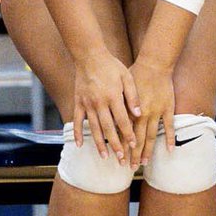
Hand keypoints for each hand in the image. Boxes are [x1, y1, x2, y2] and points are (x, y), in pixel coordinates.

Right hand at [72, 47, 139, 162]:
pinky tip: (79, 145)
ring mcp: (87, 104)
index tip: (135, 146)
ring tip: (105, 157)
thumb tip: (138, 114)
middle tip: (121, 159)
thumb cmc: (111, 65)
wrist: (89, 56)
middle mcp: (99, 103)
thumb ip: (133, 95)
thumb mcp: (127, 77)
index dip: (129, 134)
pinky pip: (77, 120)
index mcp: (113, 97)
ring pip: (94, 128)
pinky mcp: (78, 102)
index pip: (123, 120)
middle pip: (109, 128)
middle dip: (116, 145)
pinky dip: (77, 133)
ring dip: (99, 144)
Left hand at [128, 56, 174, 168]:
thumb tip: (111, 118)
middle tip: (129, 167)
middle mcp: (142, 114)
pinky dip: (170, 139)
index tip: (118, 158)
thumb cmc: (136, 73)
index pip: (124, 132)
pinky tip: (169, 150)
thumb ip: (119, 104)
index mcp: (129, 109)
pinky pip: (169, 127)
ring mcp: (156, 112)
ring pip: (151, 136)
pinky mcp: (167, 109)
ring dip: (147, 151)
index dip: (121, 146)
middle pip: (136, 139)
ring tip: (144, 163)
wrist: (154, 64)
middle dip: (132, 154)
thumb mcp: (122, 87)